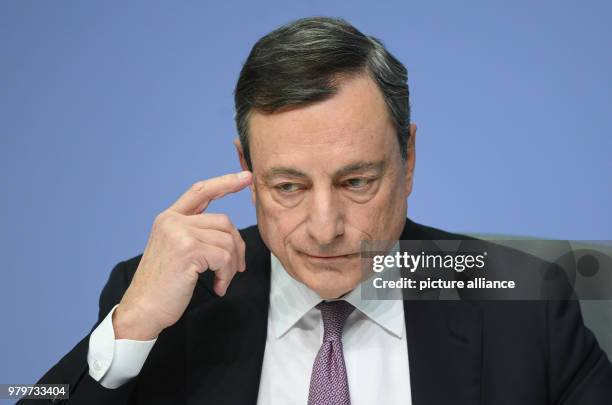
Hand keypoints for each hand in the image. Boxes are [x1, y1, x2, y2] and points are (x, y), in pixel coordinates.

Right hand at [112, 171, 252, 339]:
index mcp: (169, 218)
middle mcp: (173, 221)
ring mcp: (179, 234)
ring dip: (232, 265)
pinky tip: (217, 287)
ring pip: (228, 241)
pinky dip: (226, 275)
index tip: (246, 178)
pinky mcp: (188, 250)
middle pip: (224, 222)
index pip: (201, 191)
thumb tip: (229, 232)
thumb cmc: (163, 286)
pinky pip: (225, 257)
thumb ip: (195, 233)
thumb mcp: (175, 250)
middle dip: (237, 247)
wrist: (143, 309)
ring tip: (221, 280)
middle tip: (236, 269)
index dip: (225, 182)